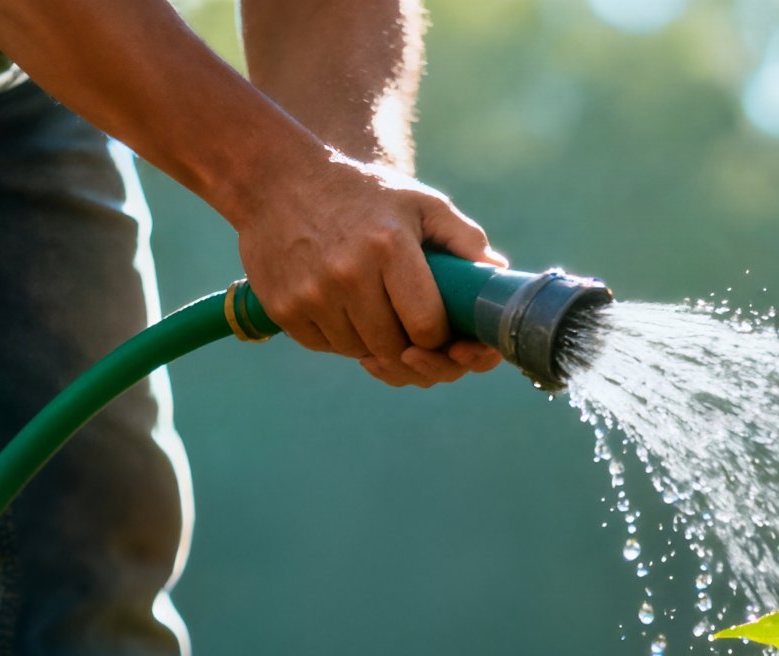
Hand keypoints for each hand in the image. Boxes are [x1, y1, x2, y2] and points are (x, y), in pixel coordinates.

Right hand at [233, 152, 507, 386]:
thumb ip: (464, 239)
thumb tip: (500, 276)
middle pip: (395, 348)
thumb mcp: (419, 203)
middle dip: (411, 347)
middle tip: (412, 329)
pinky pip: (326, 346)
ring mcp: (311, 294)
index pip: (428, 326)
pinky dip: (340, 337)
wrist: (278, 179)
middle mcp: (348, 273)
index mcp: (390, 247)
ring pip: (361, 352)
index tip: (441, 328)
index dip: (441, 337)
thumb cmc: (363, 194)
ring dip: (375, 344)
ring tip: (375, 309)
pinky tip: (343, 307)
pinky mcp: (284, 308)